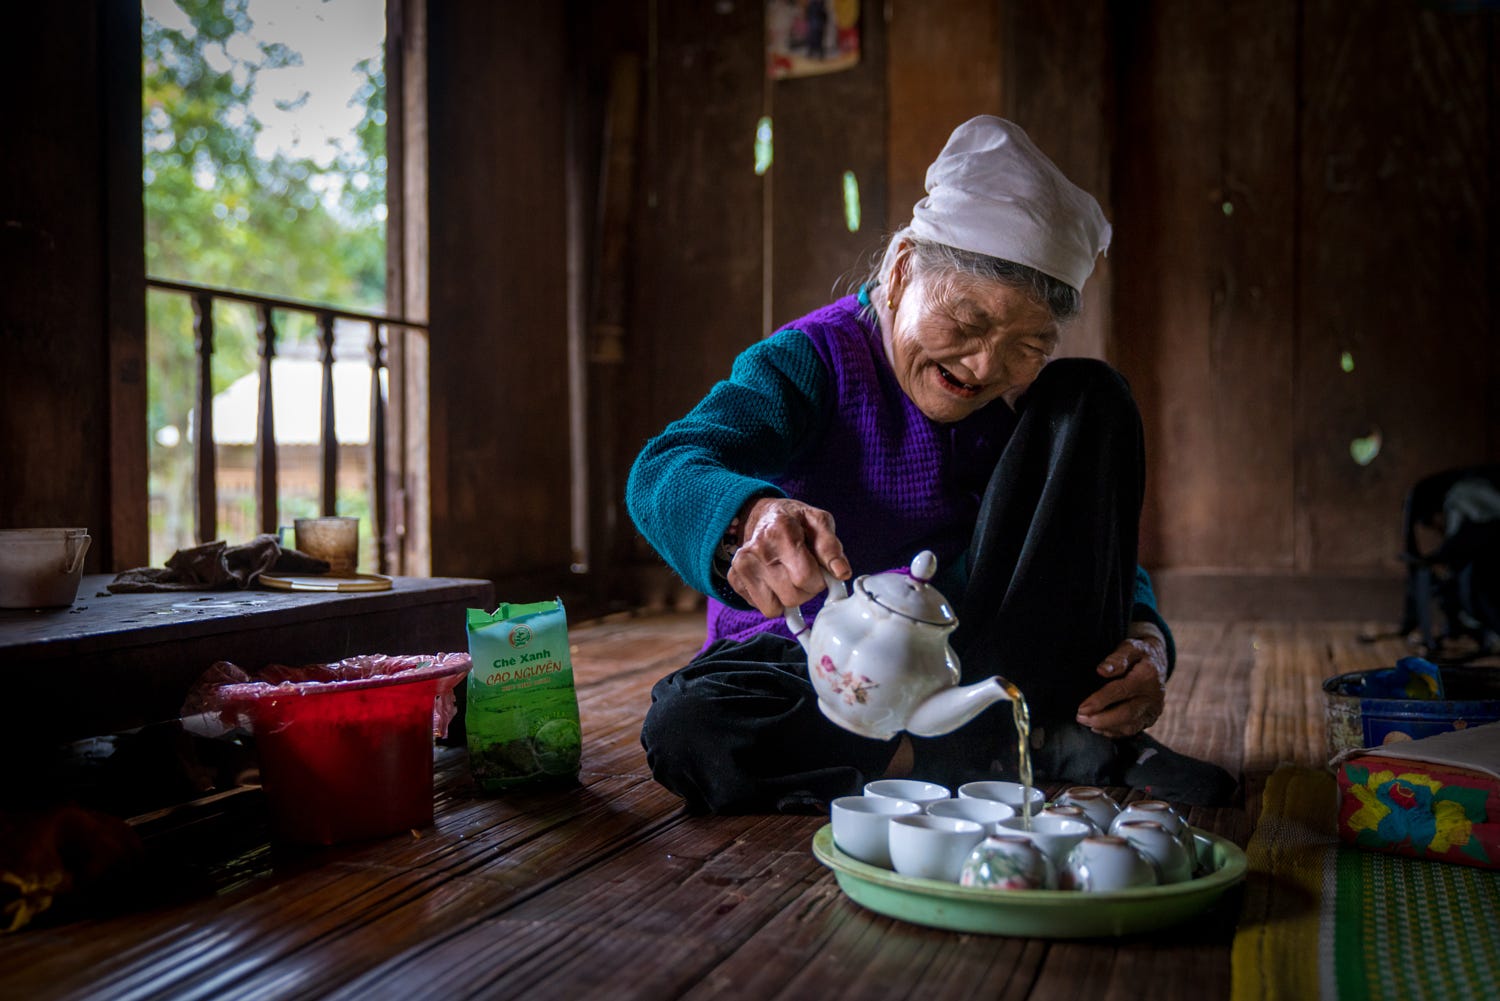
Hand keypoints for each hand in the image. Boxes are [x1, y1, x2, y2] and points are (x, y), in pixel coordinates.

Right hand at [725, 496, 850, 617]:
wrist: (763, 515)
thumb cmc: (795, 521)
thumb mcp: (818, 522)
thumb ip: (832, 547)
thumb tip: (842, 573)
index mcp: (780, 531)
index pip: (805, 577)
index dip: (819, 579)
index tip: (818, 570)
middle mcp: (756, 549)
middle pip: (792, 596)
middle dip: (806, 590)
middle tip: (804, 572)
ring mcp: (741, 565)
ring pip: (775, 609)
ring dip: (789, 598)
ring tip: (789, 576)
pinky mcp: (734, 579)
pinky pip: (763, 608)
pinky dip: (773, 599)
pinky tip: (774, 579)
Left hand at [1074, 629, 1167, 737]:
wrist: (1157, 662)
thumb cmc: (1137, 653)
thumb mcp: (1129, 647)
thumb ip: (1117, 659)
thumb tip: (1102, 670)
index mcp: (1148, 676)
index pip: (1121, 691)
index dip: (1100, 701)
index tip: (1082, 708)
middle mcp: (1154, 696)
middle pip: (1127, 714)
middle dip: (1101, 719)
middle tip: (1079, 718)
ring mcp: (1154, 710)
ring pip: (1130, 726)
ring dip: (1106, 727)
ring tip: (1086, 723)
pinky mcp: (1150, 719)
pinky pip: (1132, 730)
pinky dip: (1114, 732)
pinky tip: (1098, 728)